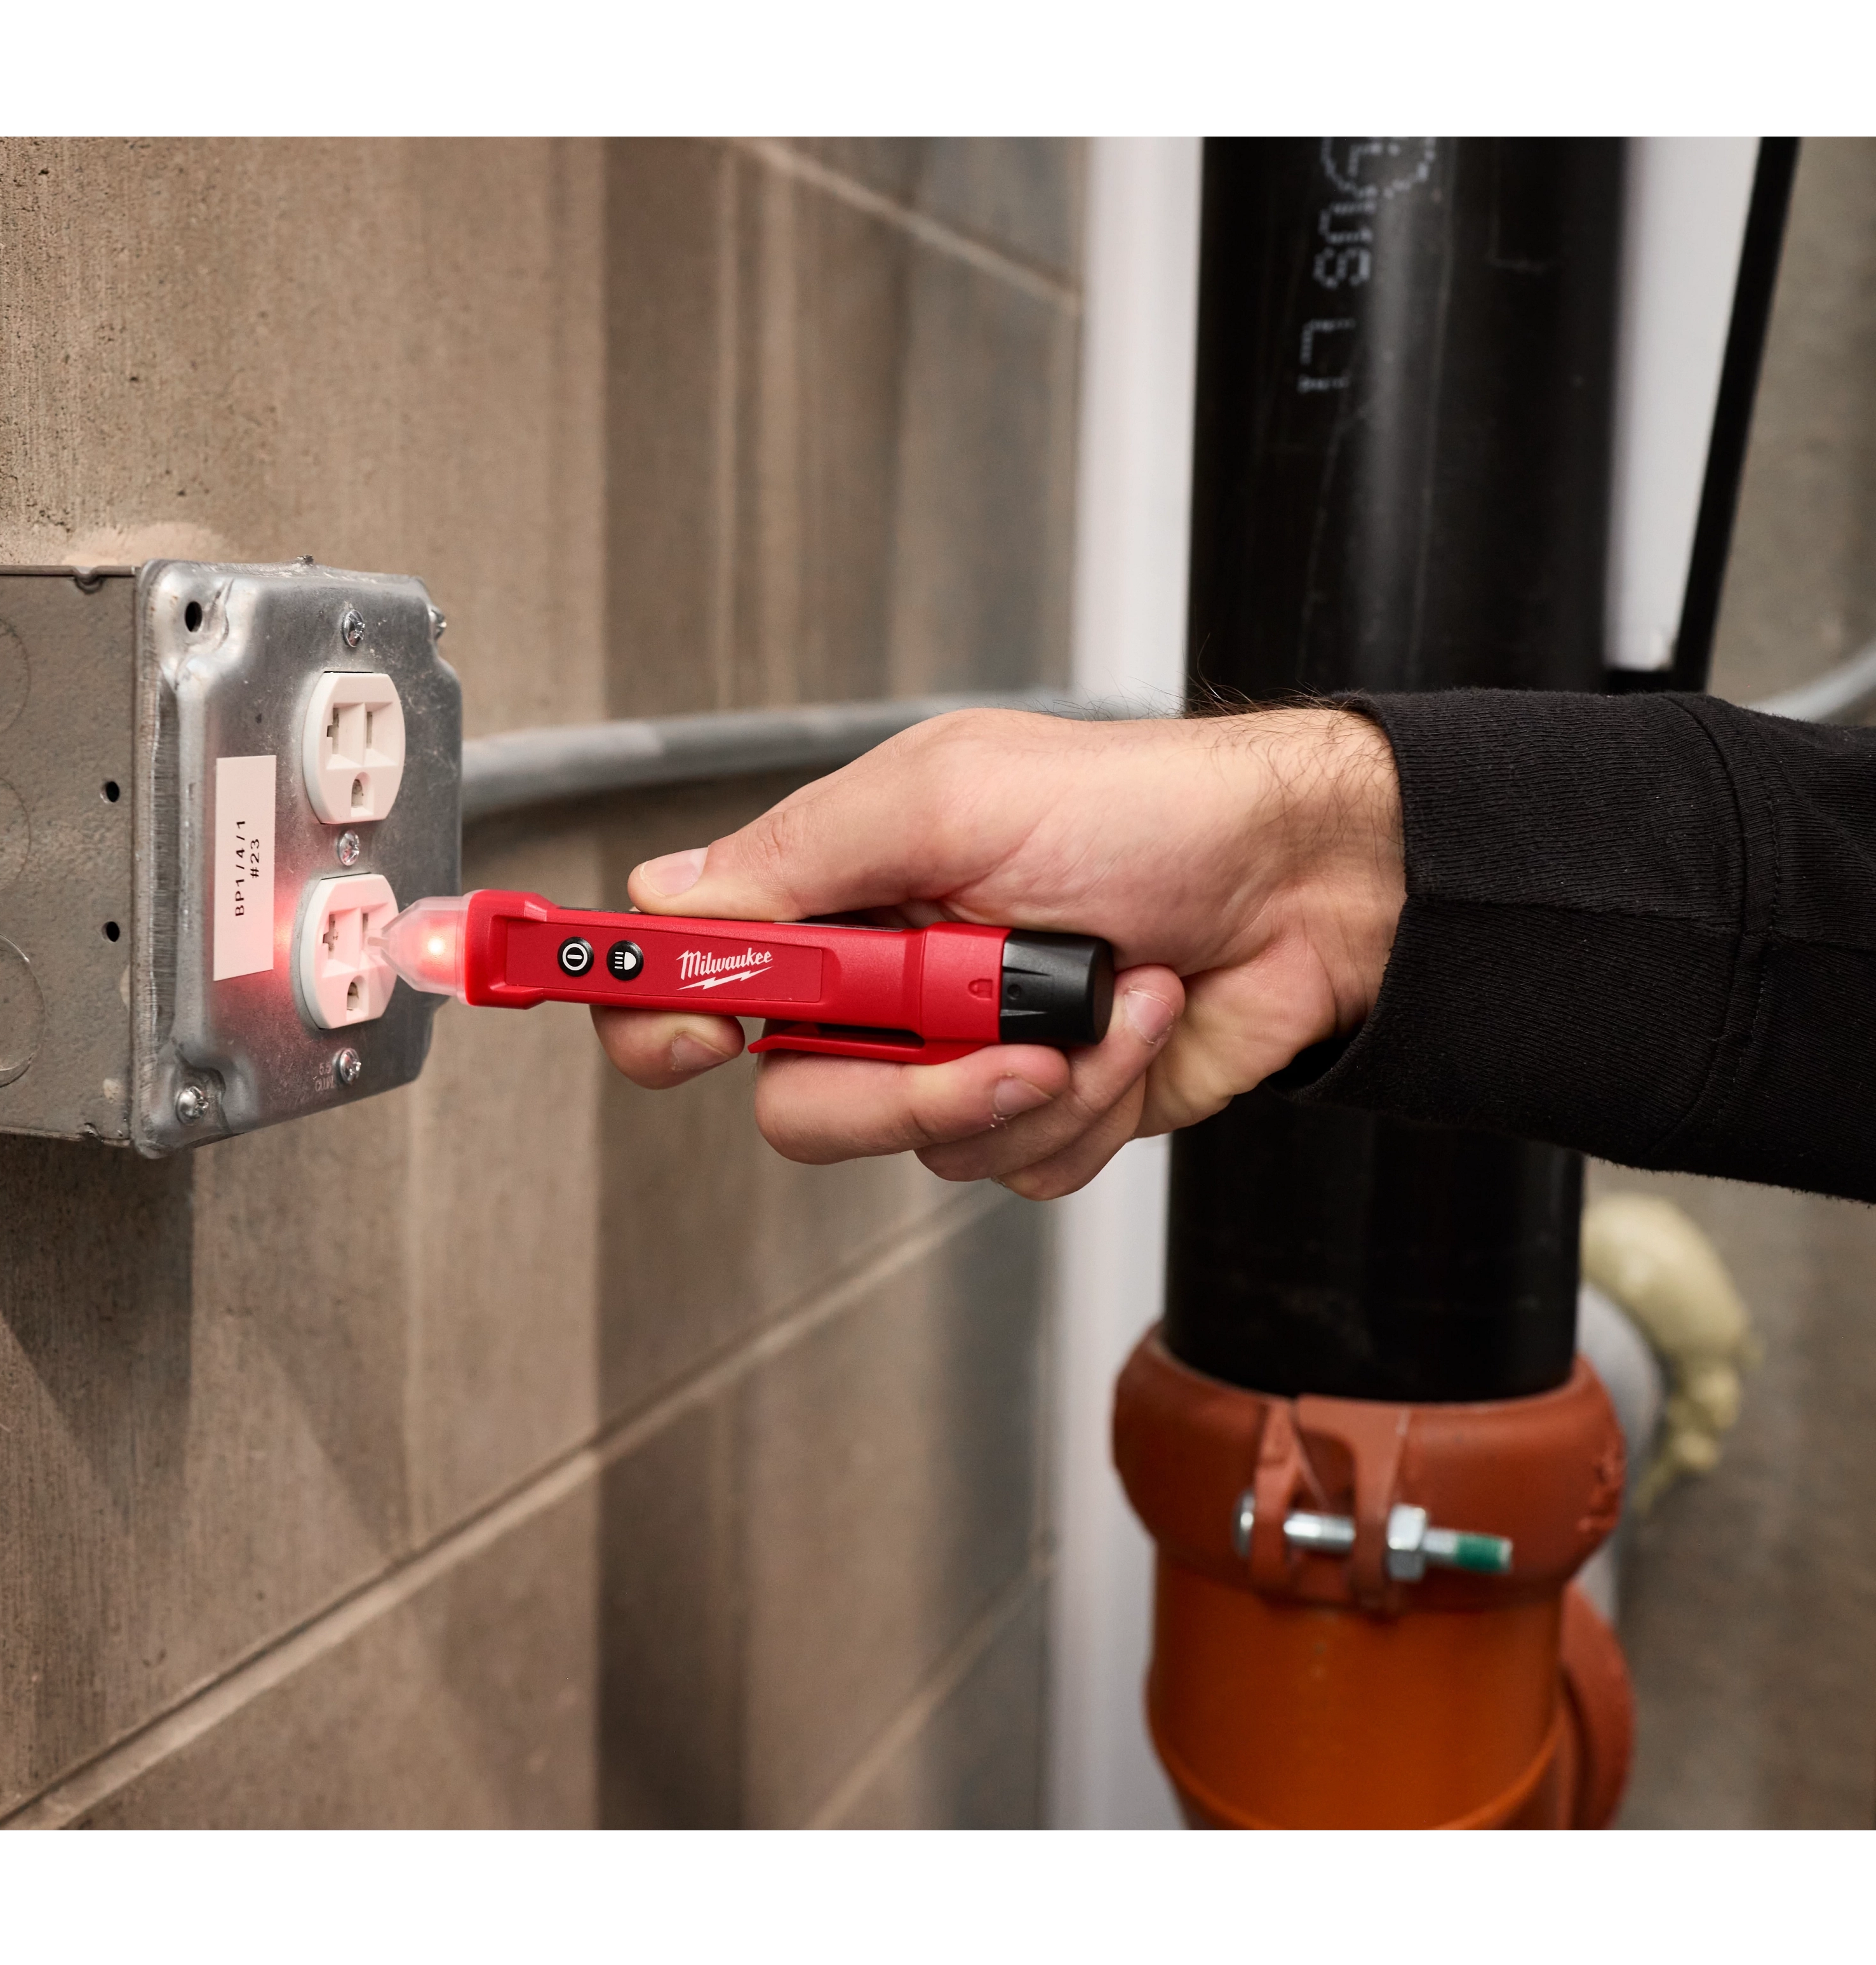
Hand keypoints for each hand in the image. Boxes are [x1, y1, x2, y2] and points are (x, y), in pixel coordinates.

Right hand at [591, 706, 1403, 1199]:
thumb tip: (668, 896)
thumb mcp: (955, 795)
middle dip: (900, 1090)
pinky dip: (1093, 1105)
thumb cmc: (1148, 809)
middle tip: (981, 1032)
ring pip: (922, 1151)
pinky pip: (1018, 1169)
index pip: (696, 970)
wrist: (1304, 882)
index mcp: (842, 894)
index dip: (659, 1014)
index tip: (691, 1034)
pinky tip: (1136, 1025)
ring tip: (1102, 992)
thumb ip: (804, 852)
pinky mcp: (1042, 1112)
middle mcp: (886, 988)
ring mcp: (961, 1057)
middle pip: (800, 1102)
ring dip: (1035, 1082)